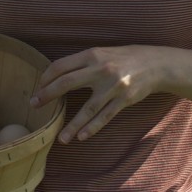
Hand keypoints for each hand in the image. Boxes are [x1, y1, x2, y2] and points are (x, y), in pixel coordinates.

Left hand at [31, 45, 168, 143]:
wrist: (157, 64)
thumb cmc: (127, 58)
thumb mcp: (104, 53)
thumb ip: (85, 62)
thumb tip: (58, 75)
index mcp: (93, 55)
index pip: (61, 66)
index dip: (46, 78)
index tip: (38, 88)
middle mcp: (101, 69)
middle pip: (66, 84)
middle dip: (47, 95)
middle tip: (34, 106)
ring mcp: (114, 86)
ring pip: (87, 109)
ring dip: (72, 125)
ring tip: (61, 138)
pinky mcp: (124, 99)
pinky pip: (105, 116)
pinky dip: (92, 127)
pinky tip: (82, 137)